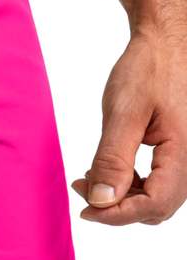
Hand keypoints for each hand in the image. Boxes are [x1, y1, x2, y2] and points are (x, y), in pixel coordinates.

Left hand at [71, 25, 186, 224]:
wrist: (165, 44)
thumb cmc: (148, 70)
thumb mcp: (124, 113)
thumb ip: (113, 159)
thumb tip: (102, 200)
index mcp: (184, 153)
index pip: (155, 205)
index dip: (118, 214)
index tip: (85, 208)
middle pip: (157, 207)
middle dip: (117, 207)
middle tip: (82, 189)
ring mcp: (186, 157)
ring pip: (156, 197)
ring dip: (123, 196)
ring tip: (91, 177)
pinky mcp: (178, 151)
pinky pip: (157, 181)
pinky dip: (131, 182)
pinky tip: (108, 169)